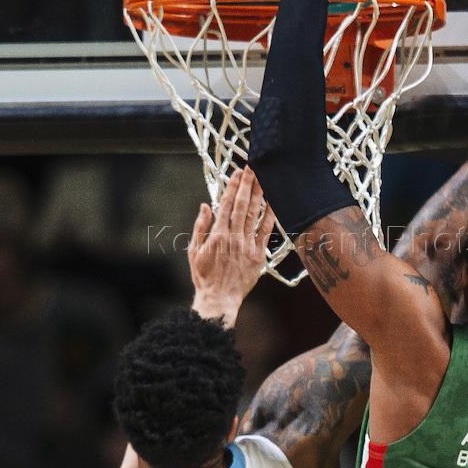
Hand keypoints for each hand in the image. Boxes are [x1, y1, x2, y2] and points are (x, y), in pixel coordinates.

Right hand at [189, 168, 274, 327]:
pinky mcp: (258, 255)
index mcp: (217, 235)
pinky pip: (266, 232)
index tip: (238, 172)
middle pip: (243, 205)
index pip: (226, 204)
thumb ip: (200, 227)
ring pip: (255, 215)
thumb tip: (206, 205)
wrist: (219, 299)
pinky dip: (270, 216)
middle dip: (248, 184)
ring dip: (259, 195)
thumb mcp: (193, 251)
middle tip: (253, 168)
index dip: (233, 187)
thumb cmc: (204, 277)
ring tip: (264, 178)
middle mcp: (233, 237)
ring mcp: (247, 246)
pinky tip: (274, 203)